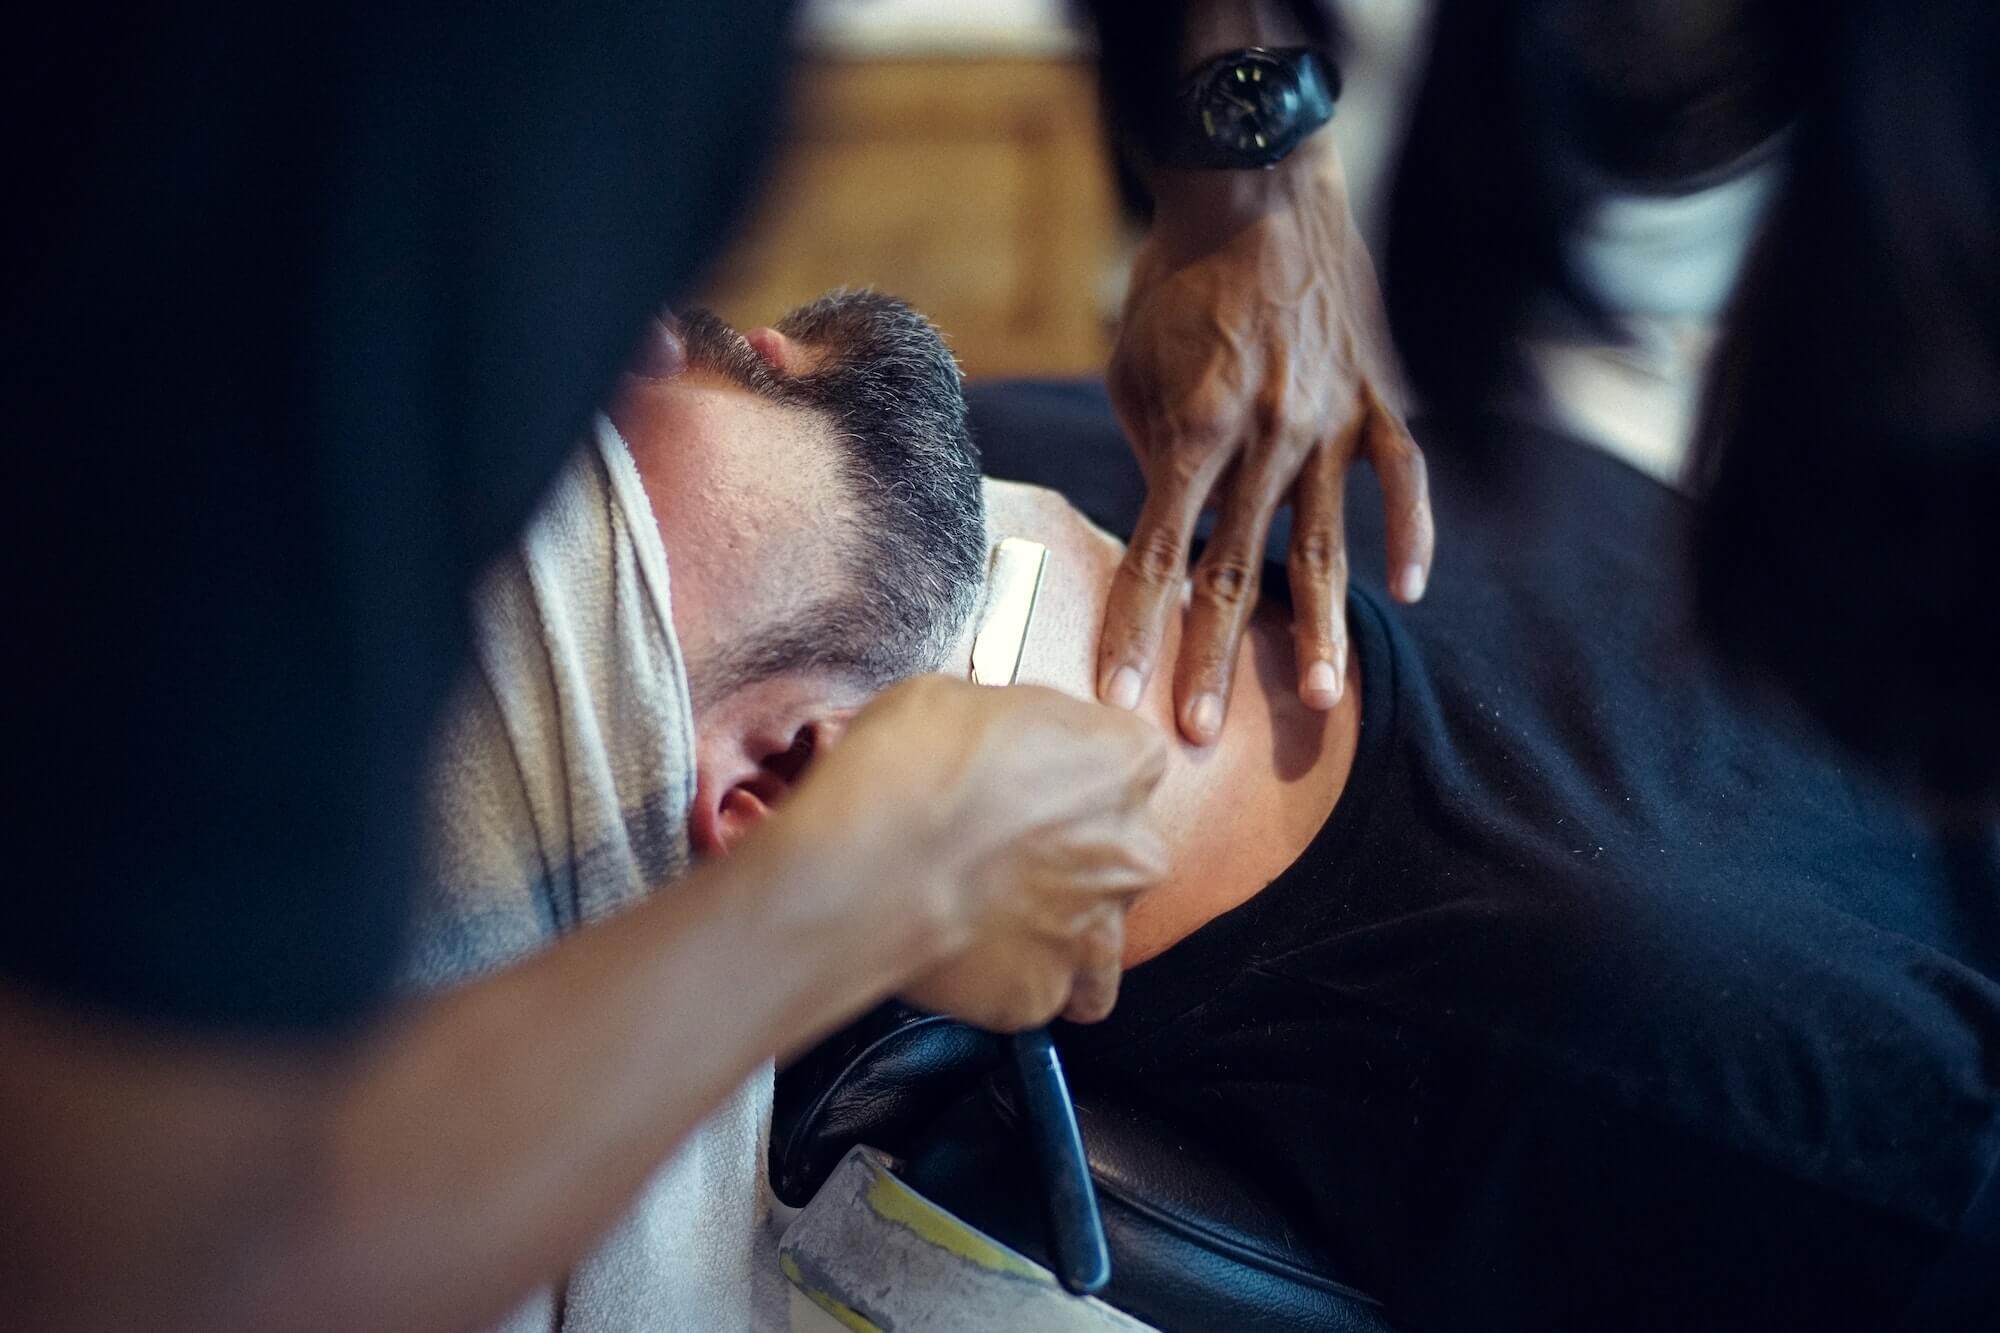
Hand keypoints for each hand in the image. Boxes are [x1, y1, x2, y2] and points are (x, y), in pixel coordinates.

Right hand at [788, 675, 1168, 1030]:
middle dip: (1071, 852)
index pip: (1130, 762)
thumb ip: (1013, 727)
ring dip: (1059, 928)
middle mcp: (1129, 851)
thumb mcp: (960, 698)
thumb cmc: (903, 771)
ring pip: (1099, 940)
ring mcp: (1092, 931)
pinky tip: (965, 952)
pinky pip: (1038, 990)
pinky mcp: (1039, 993)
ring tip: (997, 915)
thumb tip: (997, 742)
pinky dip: (1008, 977)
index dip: (1075, 770)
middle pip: (1122, 851)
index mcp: (1123, 763)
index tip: (1036, 778)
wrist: (858, 863)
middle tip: (1001, 847)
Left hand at [1099, 138, 1434, 743]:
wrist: (1255, 182)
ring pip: (1329, 545)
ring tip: (1325, 705)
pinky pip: (1403, 477)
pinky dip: (1410, 534)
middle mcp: (1270, 436)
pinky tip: (1408, 593)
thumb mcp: (1134, 368)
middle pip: (1239, 572)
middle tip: (1201, 737)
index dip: (1134, 631)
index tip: (1117, 700)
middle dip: (1217, 661)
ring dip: (1325, 631)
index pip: (1157, 555)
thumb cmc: (1175, 281)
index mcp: (1197, 428)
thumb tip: (1172, 530)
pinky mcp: (1379, 397)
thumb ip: (1153, 455)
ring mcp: (1333, 420)